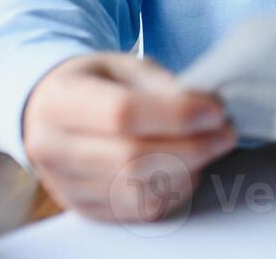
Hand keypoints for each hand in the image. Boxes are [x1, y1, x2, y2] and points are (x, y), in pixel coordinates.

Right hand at [22, 53, 234, 221]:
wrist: (49, 111)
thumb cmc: (94, 83)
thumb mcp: (123, 65)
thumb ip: (162, 85)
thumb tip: (207, 108)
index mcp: (60, 100)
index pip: (122, 114)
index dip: (176, 115)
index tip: (215, 111)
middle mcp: (52, 147)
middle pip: (132, 159)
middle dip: (192, 147)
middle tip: (226, 132)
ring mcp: (63, 184)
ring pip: (137, 191)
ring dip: (187, 171)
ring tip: (209, 147)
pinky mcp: (82, 208)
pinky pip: (138, 210)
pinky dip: (173, 191)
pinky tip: (188, 168)